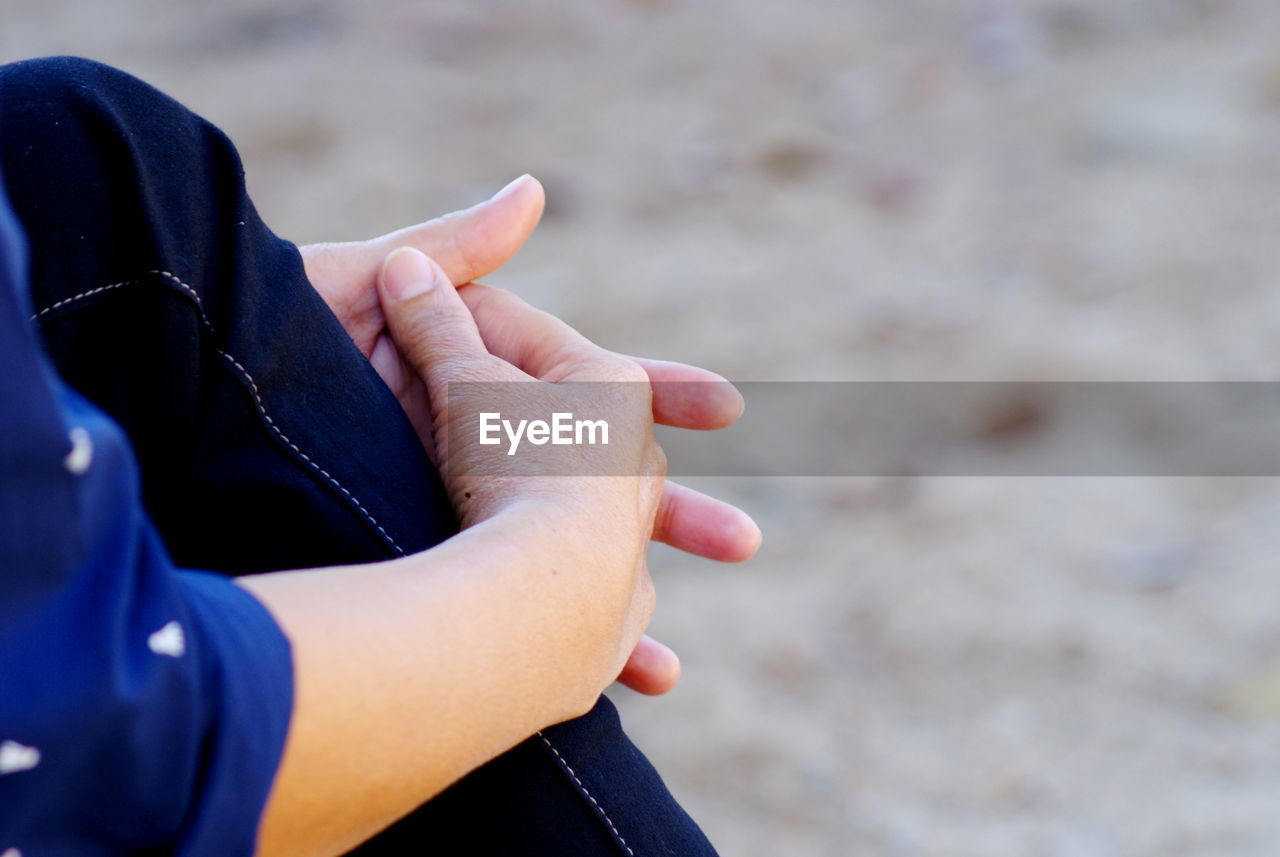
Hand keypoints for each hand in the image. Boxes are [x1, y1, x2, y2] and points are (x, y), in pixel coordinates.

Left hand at [304, 179, 759, 692]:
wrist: (202, 405)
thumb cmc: (282, 338)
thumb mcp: (369, 284)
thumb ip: (455, 251)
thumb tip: (535, 192)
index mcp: (480, 377)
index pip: (592, 382)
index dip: (662, 390)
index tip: (727, 406)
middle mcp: (483, 441)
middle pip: (601, 482)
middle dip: (672, 514)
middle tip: (742, 544)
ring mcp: (464, 501)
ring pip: (570, 557)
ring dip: (626, 607)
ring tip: (670, 667)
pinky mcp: (434, 552)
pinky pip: (509, 608)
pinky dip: (552, 652)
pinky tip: (586, 692)